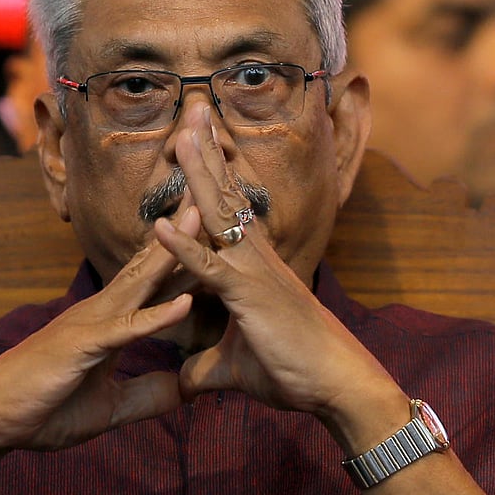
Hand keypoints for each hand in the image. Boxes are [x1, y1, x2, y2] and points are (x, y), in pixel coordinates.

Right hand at [0, 204, 201, 455]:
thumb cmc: (43, 407)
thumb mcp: (108, 408)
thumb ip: (145, 396)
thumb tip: (182, 391)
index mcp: (110, 321)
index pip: (152, 284)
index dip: (182, 257)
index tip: (213, 235)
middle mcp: (102, 311)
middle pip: (149, 267)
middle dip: (182, 234)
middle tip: (211, 200)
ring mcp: (91, 324)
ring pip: (140, 284)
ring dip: (173, 255)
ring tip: (201, 223)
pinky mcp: (83, 346)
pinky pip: (126, 329)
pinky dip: (157, 316)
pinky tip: (184, 303)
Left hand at [154, 103, 407, 450]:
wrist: (334, 384)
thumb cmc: (291, 368)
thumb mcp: (236, 366)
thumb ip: (207, 366)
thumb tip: (185, 382)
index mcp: (251, 262)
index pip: (228, 206)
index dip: (212, 171)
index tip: (198, 136)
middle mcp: (253, 256)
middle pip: (224, 193)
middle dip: (206, 151)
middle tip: (192, 109)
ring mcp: (251, 271)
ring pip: (219, 215)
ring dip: (197, 176)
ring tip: (180, 136)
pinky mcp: (247, 297)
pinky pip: (210, 268)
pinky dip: (183, 249)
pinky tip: (159, 225)